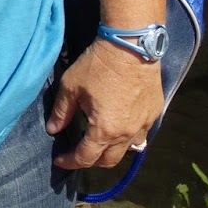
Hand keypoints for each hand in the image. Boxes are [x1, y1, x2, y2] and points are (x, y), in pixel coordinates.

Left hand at [45, 40, 165, 169]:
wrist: (131, 46)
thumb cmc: (98, 65)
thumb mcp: (71, 86)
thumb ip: (62, 112)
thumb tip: (53, 129)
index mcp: (104, 130)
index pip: (85, 158)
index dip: (70, 161)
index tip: (59, 160)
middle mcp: (126, 134)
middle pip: (109, 161)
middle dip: (91, 161)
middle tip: (79, 152)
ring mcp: (143, 124)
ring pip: (128, 150)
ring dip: (112, 150)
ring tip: (100, 141)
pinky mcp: (154, 113)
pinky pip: (141, 134)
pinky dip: (128, 137)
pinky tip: (120, 126)